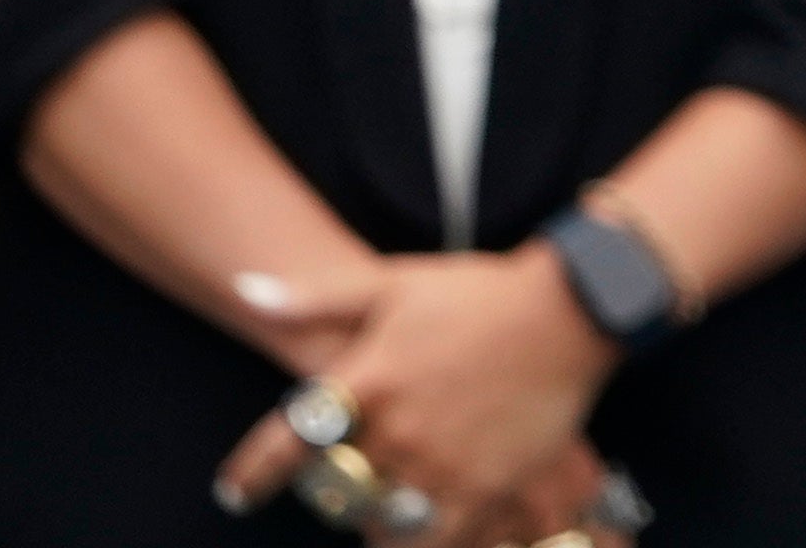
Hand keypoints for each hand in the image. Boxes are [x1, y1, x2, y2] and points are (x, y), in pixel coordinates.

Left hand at [213, 255, 612, 543]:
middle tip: (348, 481)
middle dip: (334, 491)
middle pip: (334, 492)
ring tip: (394, 498)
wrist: (571, 309)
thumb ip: (316, 297)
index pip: (286, 443)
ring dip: (377, 518)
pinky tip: (429, 526)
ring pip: (380, 524)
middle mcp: (394, 431)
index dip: (251, 476)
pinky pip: (437, 541)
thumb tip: (246, 293)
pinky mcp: (484, 490)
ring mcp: (439, 465)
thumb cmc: (479, 292)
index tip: (234, 493)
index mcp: (366, 381)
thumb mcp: (394, 282)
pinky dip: (424, 540)